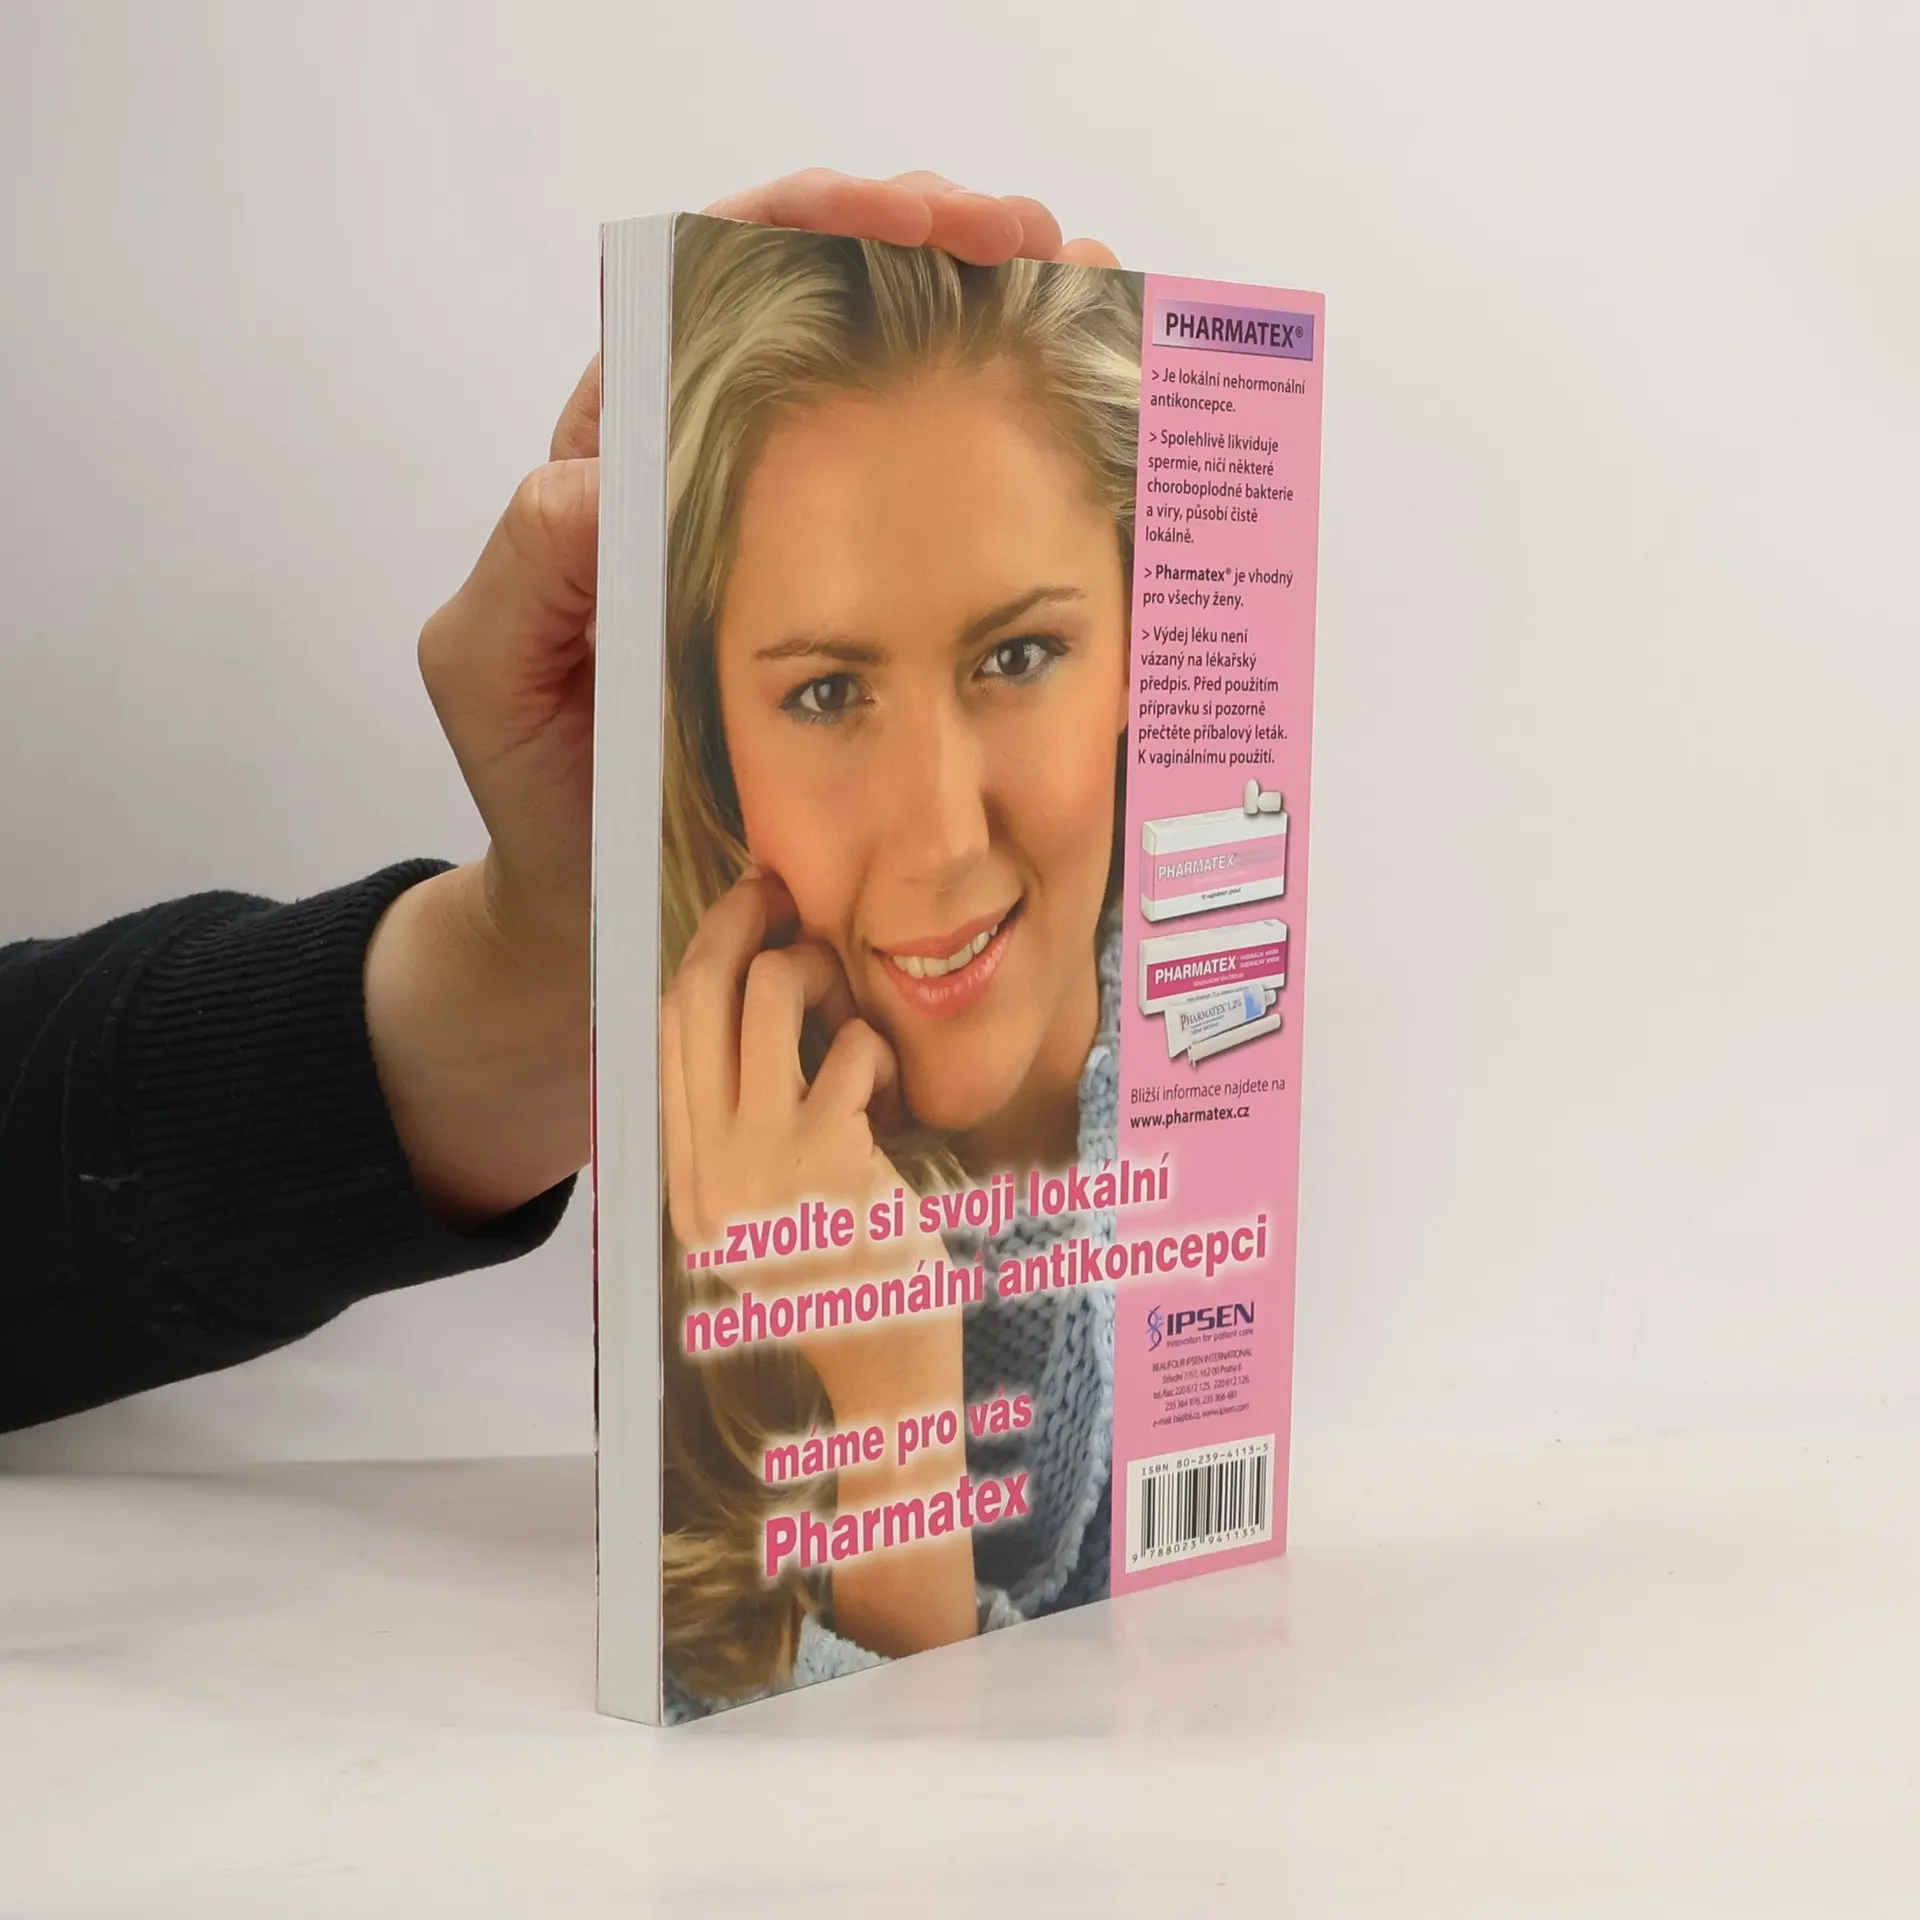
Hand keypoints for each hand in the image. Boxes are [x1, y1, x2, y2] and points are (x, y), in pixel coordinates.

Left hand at [367, 171, 1117, 1223]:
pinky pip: (942, 522)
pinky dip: (1016, 464)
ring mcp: (806, 553)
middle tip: (1024, 241)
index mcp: (627, 470)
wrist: (607, 911)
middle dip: (927, 251)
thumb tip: (602, 481)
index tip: (894, 217)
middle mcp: (722, 487)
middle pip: (826, 320)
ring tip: (1080, 299)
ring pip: (896, 404)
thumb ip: (528, 574)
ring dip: (990, 333)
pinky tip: (1089, 430)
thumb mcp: (491, 678)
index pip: (709, 302)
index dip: (798, 230)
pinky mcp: (870, 621)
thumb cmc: (545, 793)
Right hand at [661, 873, 902, 1254]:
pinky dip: (879, 1053)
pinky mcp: (829, 1159)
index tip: (740, 918)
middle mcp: (707, 1161)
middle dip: (738, 924)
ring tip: (850, 1016)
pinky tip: (895, 1100)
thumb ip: (735, 1139)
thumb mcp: (757, 1220)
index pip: (666, 1030)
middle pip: (699, 995)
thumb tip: (742, 1028)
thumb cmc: (838, 1286)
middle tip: (780, 896)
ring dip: (816, 977)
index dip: (701, 956)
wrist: (884, 1369)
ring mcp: (762, 1160)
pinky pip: (851, 1050)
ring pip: (769, 998)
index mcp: (685, 1173)